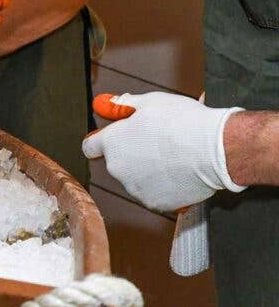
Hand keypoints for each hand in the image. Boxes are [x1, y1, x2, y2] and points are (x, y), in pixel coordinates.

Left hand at [82, 92, 244, 210]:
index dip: (102, 141)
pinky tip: (181, 172)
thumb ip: (123, 105)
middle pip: (117, 162)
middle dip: (132, 154)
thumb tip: (104, 103)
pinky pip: (156, 194)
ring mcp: (135, 189)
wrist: (216, 150)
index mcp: (112, 143)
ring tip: (174, 156)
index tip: (113, 139)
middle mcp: (117, 168)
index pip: (90, 147)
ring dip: (148, 171)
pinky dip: (165, 186)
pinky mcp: (155, 203)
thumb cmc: (183, 122)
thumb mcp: (150, 102)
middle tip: (158, 142)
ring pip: (137, 179)